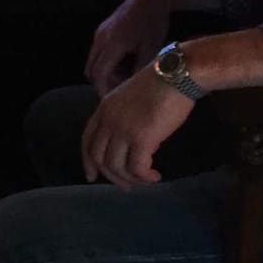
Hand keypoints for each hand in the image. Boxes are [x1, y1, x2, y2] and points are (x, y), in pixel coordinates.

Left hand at [81, 69, 192, 189]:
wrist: (176, 75)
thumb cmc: (160, 85)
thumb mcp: (132, 100)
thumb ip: (125, 118)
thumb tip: (132, 143)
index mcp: (104, 109)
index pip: (87, 140)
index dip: (88, 161)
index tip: (92, 176)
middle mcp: (108, 120)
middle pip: (98, 158)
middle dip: (111, 177)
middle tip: (127, 187)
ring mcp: (122, 129)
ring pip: (116, 167)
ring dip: (131, 179)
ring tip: (146, 180)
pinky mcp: (141, 138)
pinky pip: (136, 168)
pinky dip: (144, 177)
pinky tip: (155, 176)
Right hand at [86, 0, 175, 94]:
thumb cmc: (152, 24)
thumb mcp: (150, 50)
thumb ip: (139, 70)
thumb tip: (132, 88)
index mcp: (110, 45)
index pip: (99, 74)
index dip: (103, 90)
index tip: (111, 101)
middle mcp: (100, 39)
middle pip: (91, 69)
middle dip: (103, 82)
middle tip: (119, 90)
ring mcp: (100, 33)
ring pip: (94, 60)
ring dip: (106, 71)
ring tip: (127, 75)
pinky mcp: (103, 29)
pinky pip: (99, 51)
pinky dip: (108, 61)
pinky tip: (126, 61)